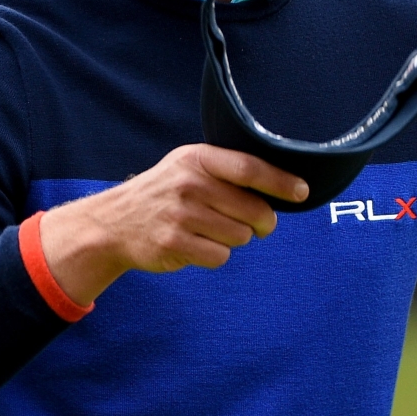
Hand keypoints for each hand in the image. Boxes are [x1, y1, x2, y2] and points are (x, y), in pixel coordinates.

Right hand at [39, 144, 307, 304]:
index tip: (302, 192)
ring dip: (235, 238)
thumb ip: (227, 170)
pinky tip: (197, 244)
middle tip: (258, 224)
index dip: (280, 182)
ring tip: (211, 230)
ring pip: (240, 236)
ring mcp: (180, 215)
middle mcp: (189, 184)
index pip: (249, 168)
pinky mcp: (174, 244)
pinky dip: (216, 254)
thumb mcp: (188, 166)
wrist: (114, 223)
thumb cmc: (165, 193)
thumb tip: (282, 186)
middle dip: (263, 222)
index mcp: (197, 158)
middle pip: (253, 209)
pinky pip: (220, 256)